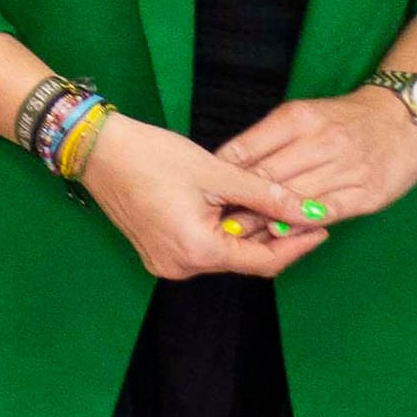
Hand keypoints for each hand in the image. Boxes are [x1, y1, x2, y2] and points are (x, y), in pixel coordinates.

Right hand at [77, 111, 328, 280]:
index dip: (297, 246)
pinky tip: (232, 208)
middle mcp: (180, 266)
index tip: (320, 226)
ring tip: (267, 204)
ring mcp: (165, 262)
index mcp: (197, 250)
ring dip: (247, 233)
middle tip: (297, 209)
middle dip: (273, 236)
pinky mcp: (156, 251)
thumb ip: (267, 195)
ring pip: (223, 255)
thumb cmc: (153, 156)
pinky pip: (202, 249)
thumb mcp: (217, 172)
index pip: (264, 262)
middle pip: (244, 261)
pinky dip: (222, 233)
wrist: (96, 150)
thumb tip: (311, 210)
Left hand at [220, 85, 416, 227]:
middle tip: (212, 219)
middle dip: (237, 201)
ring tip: (236, 233)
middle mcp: (323, 141)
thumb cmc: (343, 120)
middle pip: (267, 177)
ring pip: (293, 198)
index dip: (222, 175)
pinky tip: (279, 232)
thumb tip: (224, 166)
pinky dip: (300, 224)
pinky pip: (326, 212)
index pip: (248, 149)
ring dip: (261, 218)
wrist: (404, 120)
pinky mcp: (367, 193)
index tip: (204, 192)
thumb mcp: (301, 115)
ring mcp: (347, 167)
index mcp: (298, 119)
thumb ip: (266, 140)